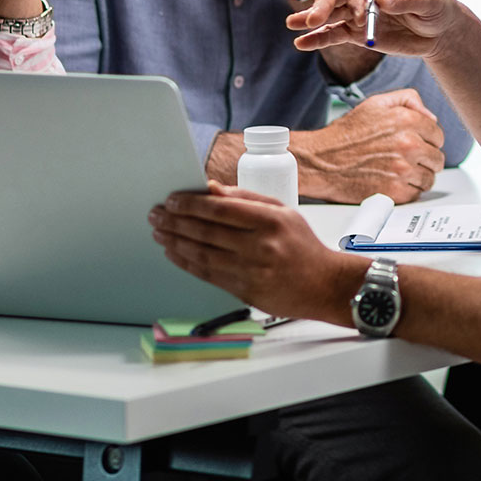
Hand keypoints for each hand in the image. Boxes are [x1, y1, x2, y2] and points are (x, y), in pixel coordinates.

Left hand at [150, 183, 360, 321]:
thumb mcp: (282, 211)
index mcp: (270, 221)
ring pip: (202, 255)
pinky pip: (208, 275)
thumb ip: (246, 199)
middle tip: (157, 214)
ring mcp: (251, 271)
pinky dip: (187, 263)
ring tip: (159, 233)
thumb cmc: (303, 245)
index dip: (191, 204)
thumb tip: (211, 189)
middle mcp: (259, 246)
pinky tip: (174, 253)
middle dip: (175, 222)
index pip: (220, 209)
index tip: (172, 199)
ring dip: (175, 242)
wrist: (324, 285)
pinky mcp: (245, 291)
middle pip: (206, 232)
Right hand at [287, 0, 462, 60]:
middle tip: (312, 20)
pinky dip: (318, 38)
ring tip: (292, 25)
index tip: (360, 16)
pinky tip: (301, 43)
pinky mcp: (357, 31)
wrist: (441, 32)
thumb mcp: (430, 2)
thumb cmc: (438, 8)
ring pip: (330, 12)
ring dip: (312, 18)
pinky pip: (334, 34)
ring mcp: (358, 11)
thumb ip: (405, 0)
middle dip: (323, 4)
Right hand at [291, 88, 444, 203]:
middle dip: (424, 159)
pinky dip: (406, 190)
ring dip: (417, 176)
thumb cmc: (346, 135)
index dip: (427, 140)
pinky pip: (416, 194)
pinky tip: (391, 181)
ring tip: (398, 171)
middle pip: (437, 158)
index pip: (438, 135)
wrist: (321, 161)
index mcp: (406, 120)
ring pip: (429, 178)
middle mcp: (408, 144)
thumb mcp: (375, 104)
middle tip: (406, 159)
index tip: (416, 143)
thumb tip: (430, 116)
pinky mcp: (395, 192)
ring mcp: (403, 170)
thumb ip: (407, 99)